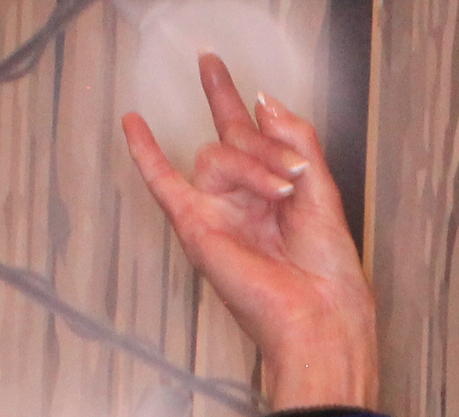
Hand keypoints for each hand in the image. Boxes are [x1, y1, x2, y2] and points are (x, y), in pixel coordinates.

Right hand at [122, 55, 378, 410]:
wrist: (317, 310)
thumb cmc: (326, 268)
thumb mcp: (321, 186)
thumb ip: (296, 138)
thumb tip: (263, 102)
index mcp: (269, 190)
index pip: (245, 132)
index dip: (230, 97)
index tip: (215, 65)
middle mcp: (239, 199)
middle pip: (236, 139)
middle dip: (268, 147)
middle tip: (292, 175)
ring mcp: (216, 211)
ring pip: (218, 156)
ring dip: (254, 165)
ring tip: (282, 193)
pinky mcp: (198, 227)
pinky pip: (163, 183)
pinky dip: (146, 154)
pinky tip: (133, 123)